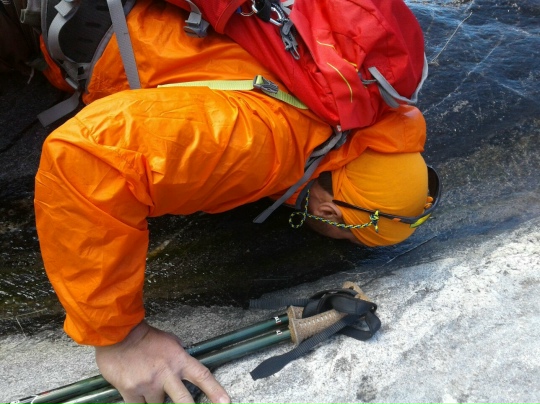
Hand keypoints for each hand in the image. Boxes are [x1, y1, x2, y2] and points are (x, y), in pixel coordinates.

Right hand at [95, 321, 229, 403]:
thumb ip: (180, 356)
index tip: (226, 402)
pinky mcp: (131, 391)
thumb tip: (186, 365)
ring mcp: (149, 383)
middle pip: (184, 401)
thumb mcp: (170, 342)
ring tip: (150, 386)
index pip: (202, 376)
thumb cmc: (145, 337)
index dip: (215, 391)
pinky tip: (139, 395)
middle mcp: (166, 373)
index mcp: (179, 359)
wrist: (119, 334)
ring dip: (156, 402)